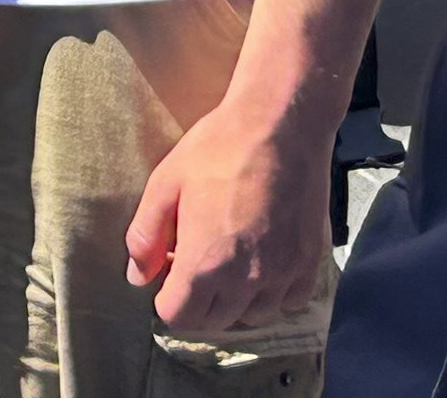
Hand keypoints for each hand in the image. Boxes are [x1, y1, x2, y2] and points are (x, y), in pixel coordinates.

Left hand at [125, 90, 333, 338]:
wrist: (282, 125)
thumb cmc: (218, 148)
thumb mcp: (165, 183)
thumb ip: (146, 236)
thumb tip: (138, 276)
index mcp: (205, 265)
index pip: (178, 316)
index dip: (166, 298)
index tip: (169, 273)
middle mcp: (245, 281)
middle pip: (213, 321)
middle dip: (197, 302)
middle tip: (196, 263)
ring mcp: (282, 275)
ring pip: (253, 316)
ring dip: (235, 301)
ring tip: (229, 265)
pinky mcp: (309, 263)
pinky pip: (289, 303)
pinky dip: (274, 294)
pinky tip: (264, 265)